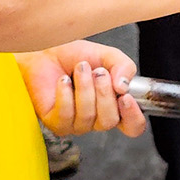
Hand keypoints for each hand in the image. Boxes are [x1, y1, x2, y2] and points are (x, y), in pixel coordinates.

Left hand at [20, 41, 144, 137]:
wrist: (46, 53)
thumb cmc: (75, 57)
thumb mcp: (107, 55)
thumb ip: (124, 66)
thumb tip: (124, 86)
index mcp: (115, 105)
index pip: (133, 126)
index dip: (133, 116)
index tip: (126, 97)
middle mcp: (98, 119)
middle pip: (110, 120)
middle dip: (104, 92)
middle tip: (98, 72)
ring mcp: (77, 124)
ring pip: (87, 116)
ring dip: (84, 87)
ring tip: (79, 69)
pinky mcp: (56, 123)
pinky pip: (66, 115)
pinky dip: (65, 93)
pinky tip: (64, 80)